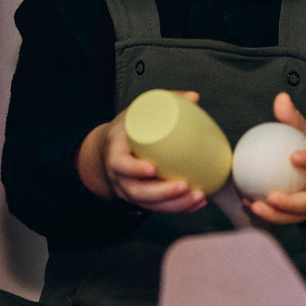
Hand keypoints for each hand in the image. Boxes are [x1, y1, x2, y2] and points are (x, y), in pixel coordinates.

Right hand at [77, 92, 210, 215]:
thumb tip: (194, 97)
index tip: (152, 168)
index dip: (134, 169)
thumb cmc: (126, 131)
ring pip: (149, 204)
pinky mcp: (142, 199)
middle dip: (162, 192)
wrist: (108, 151)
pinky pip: (159, 208)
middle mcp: (120, 176)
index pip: (120, 164)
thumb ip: (163, 103)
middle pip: (138, 191)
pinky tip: (197, 203)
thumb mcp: (136, 113)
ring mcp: (129, 190)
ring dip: (175, 204)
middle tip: (184, 186)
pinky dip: (179, 208)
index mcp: (116, 152)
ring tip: (197, 196)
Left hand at [246, 93, 305, 226]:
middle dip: (295, 203)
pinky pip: (293, 217)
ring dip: (279, 215)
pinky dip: (272, 215)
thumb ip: (295, 119)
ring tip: (254, 205)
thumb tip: (280, 99)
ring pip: (304, 214)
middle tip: (272, 197)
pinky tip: (250, 204)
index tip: (294, 157)